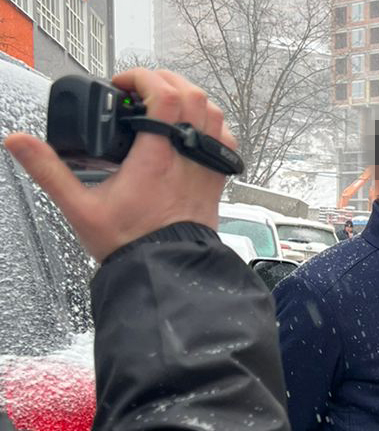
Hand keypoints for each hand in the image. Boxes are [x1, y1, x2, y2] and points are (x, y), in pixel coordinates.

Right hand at [3, 68, 235, 261]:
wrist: (164, 271)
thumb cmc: (129, 244)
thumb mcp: (79, 206)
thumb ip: (49, 170)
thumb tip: (19, 142)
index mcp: (156, 159)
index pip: (165, 96)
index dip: (144, 78)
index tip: (123, 84)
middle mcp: (188, 159)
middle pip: (193, 96)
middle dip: (166, 81)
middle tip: (141, 89)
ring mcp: (206, 168)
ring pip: (214, 113)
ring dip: (190, 97)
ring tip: (163, 101)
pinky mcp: (216, 180)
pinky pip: (225, 138)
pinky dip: (210, 122)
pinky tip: (190, 127)